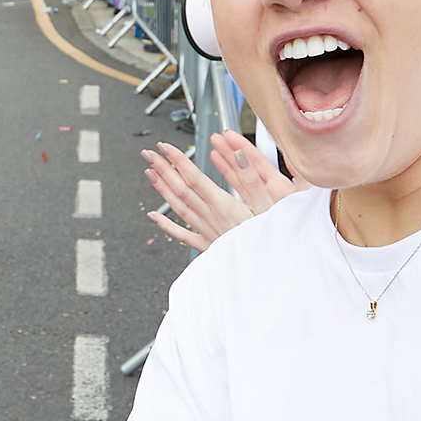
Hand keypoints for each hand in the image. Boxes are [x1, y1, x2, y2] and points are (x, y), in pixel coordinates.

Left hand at [143, 132, 301, 250]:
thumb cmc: (270, 241)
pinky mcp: (209, 246)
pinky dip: (166, 224)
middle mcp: (211, 218)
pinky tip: (153, 217)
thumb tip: (239, 154)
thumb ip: (251, 179)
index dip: (178, 160)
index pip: (194, 178)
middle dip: (164, 169)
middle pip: (182, 190)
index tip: (165, 147)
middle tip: (149, 153)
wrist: (266, 272)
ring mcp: (207, 232)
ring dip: (163, 189)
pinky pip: (182, 234)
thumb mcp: (269, 206)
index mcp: (224, 206)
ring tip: (150, 173)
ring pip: (179, 208)